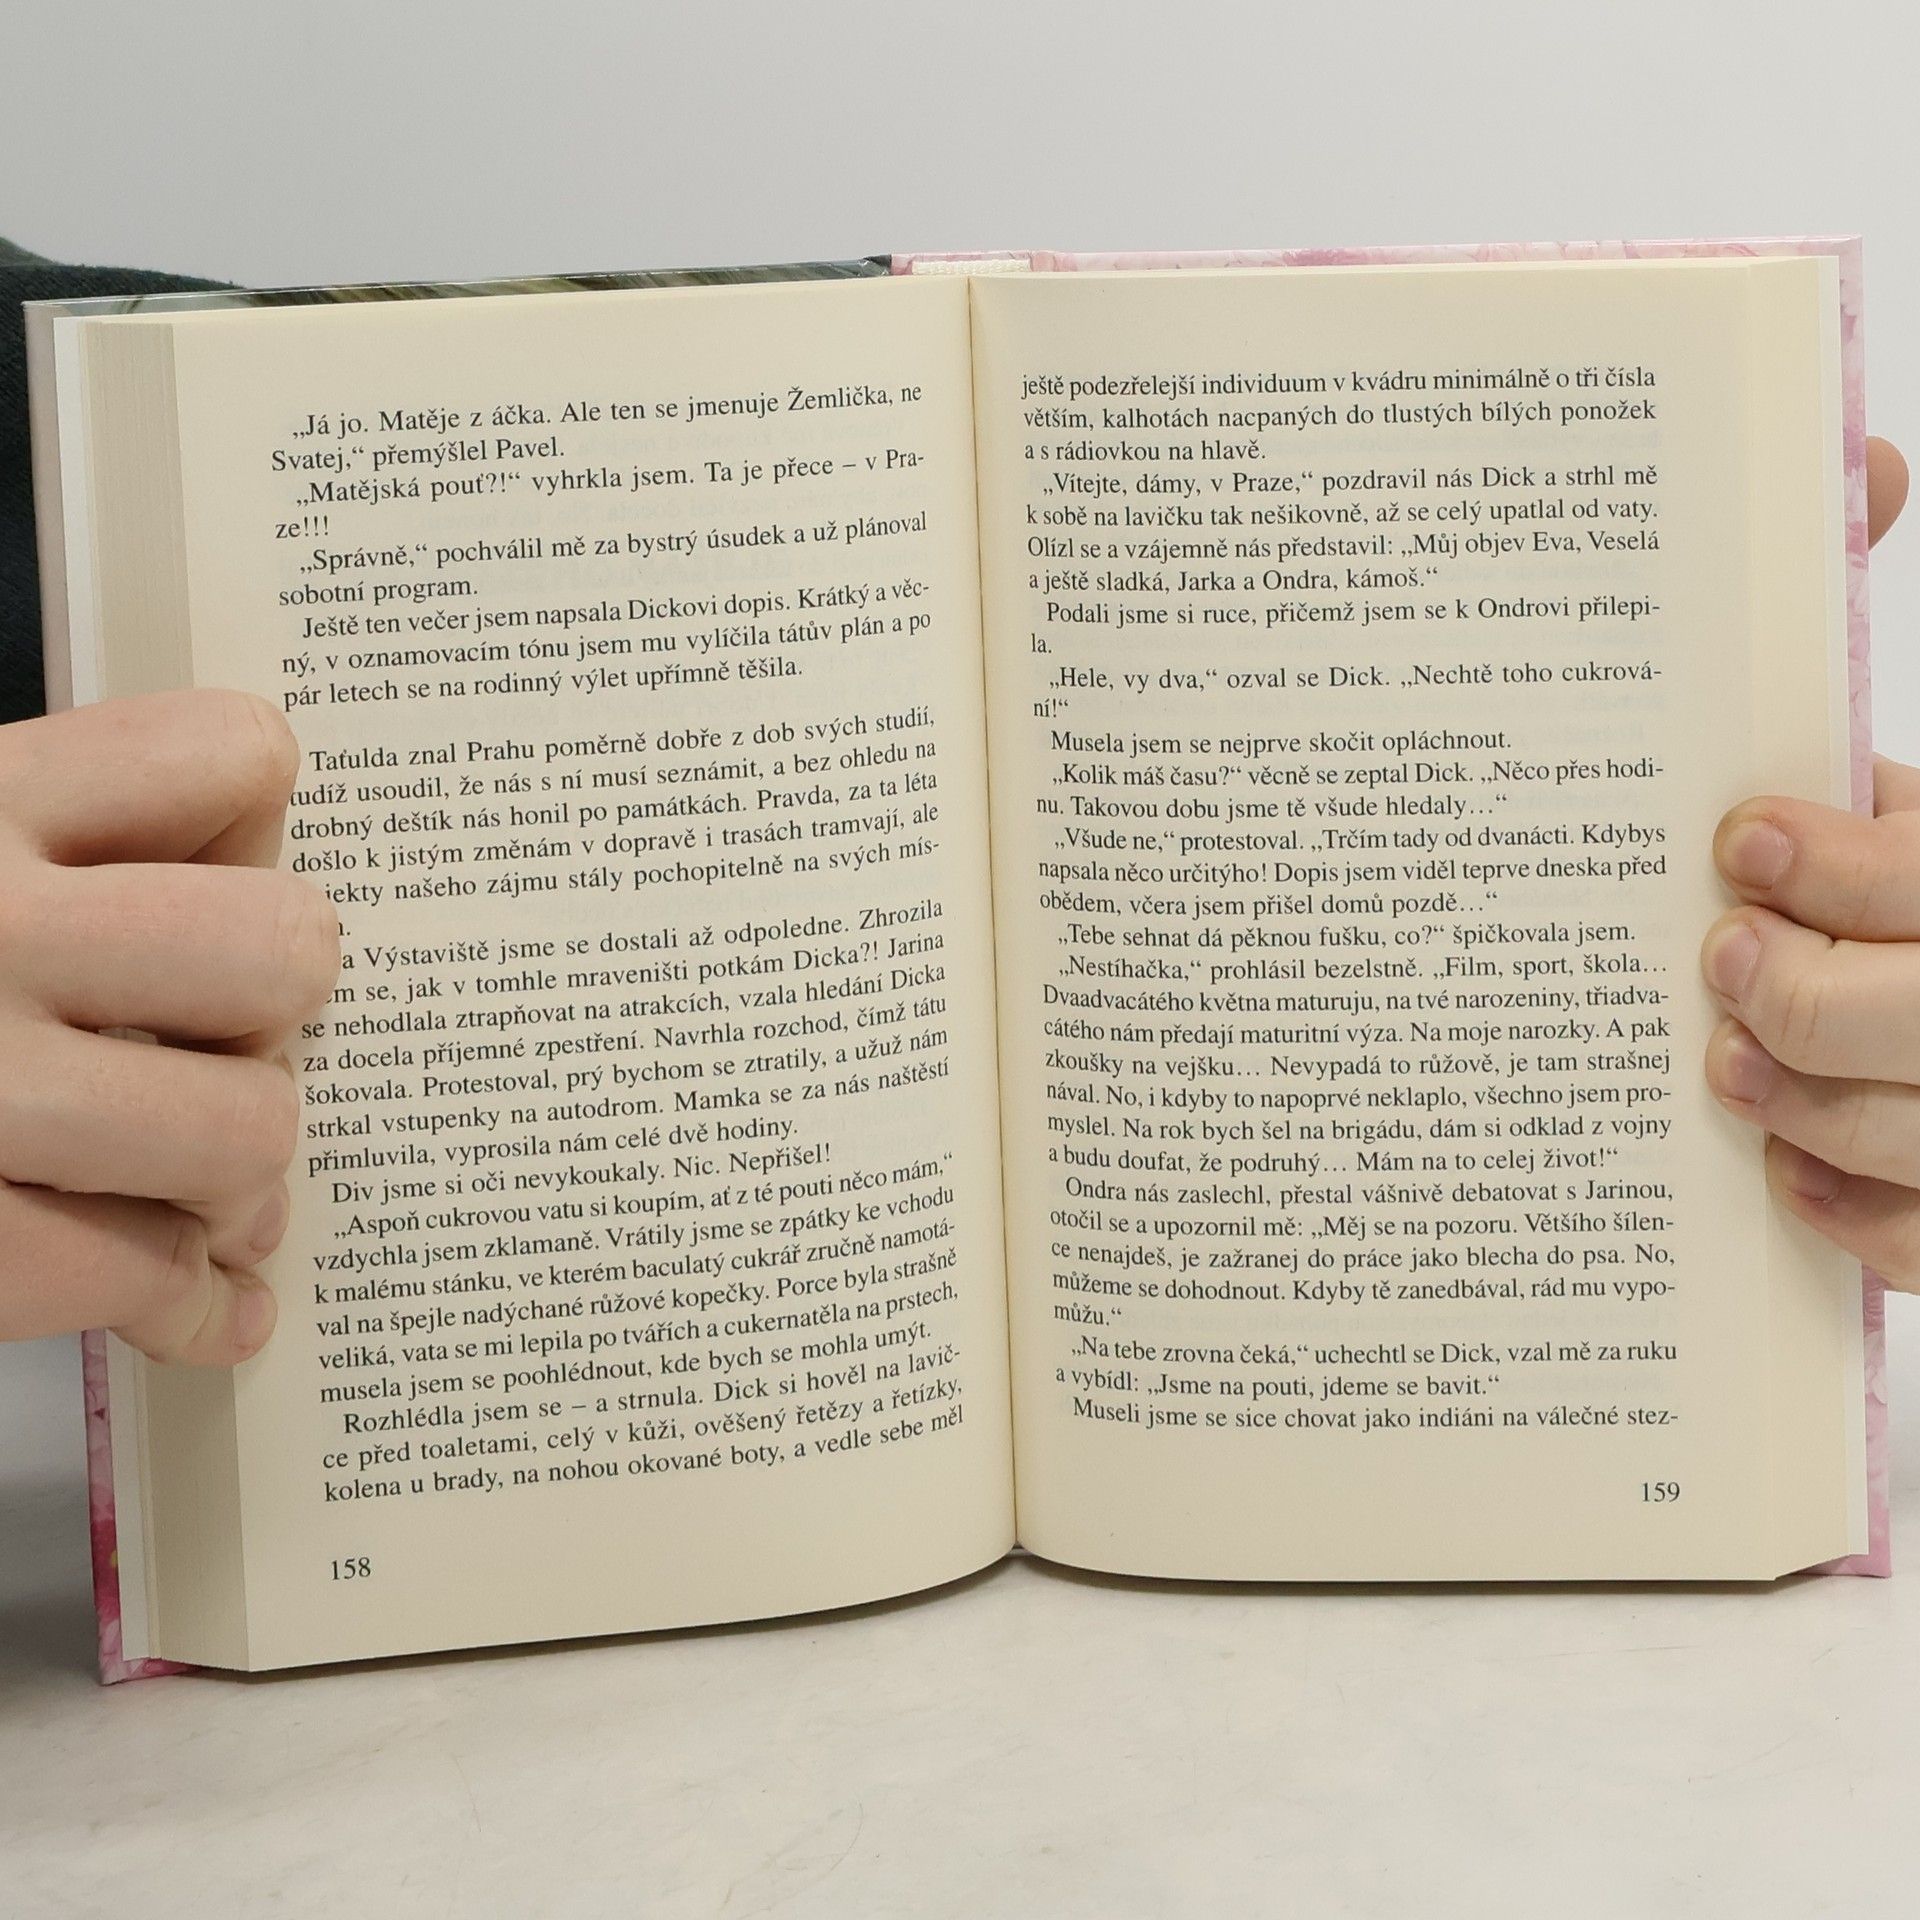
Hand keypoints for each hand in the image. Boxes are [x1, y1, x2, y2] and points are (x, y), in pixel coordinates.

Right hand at [0, 691, 338, 1360]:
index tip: (203, 873)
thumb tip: (264, 963)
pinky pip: (144, 1274)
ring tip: (188, 1184)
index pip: (236, 751)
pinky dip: (181, 1305)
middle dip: (273, 1010)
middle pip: (284, 948)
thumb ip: (57, 858)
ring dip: (232, 1172)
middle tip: (207, 1043)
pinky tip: (184, 1307)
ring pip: (246, 1127)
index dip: (247, 823)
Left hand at [1702, 437, 1919, 1283]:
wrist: (1919, 938)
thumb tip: (1858, 452)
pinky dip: (1854, 1215)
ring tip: (1722, 1067)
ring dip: (1815, 1109)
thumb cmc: (1912, 858)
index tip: (1739, 841)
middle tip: (1718, 960)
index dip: (1851, 867)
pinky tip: (1778, 1168)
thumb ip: (1865, 596)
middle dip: (1819, 1001)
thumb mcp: (1915, 755)